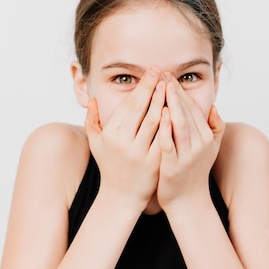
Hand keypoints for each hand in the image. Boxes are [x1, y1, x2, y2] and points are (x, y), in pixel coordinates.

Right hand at [85, 67, 165, 210]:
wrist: (121, 197)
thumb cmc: (109, 166)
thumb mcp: (95, 144)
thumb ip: (92, 120)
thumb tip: (92, 100)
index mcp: (111, 134)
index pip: (129, 105)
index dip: (141, 87)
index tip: (151, 72)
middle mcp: (123, 142)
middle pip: (142, 109)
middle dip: (153, 88)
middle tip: (162, 72)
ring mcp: (139, 153)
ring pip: (155, 121)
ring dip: (164, 101)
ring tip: (171, 86)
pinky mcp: (153, 163)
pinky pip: (164, 138)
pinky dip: (171, 124)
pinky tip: (177, 111)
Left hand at [156, 73, 224, 212]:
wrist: (187, 201)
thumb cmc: (194, 172)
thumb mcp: (211, 149)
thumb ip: (215, 127)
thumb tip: (214, 107)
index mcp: (206, 137)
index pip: (193, 108)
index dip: (181, 91)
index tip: (169, 76)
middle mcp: (200, 144)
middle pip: (186, 112)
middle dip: (174, 92)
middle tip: (163, 74)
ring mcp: (187, 156)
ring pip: (180, 125)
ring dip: (171, 104)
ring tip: (161, 87)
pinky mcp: (173, 166)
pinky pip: (169, 143)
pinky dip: (165, 128)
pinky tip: (159, 114)